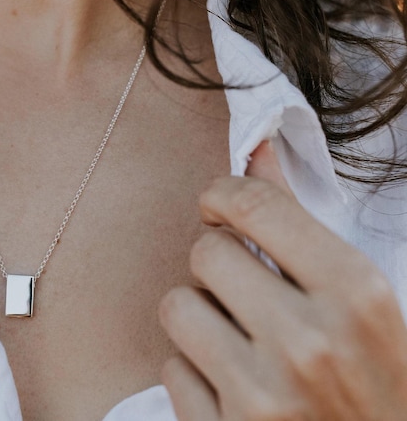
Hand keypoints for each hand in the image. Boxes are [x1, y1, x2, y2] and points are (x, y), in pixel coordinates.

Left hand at [159, 141, 406, 419]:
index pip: (255, 204)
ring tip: (237, 339)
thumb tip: (258, 149)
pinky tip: (232, 387)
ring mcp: (264, 396)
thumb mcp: (359, 300)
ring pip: (177, 305)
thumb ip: (301, 221)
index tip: (217, 206)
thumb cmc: (372, 377)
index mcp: (357, 295)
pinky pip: (171, 368)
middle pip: (207, 251)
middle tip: (244, 291)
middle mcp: (310, 344)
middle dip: (218, 264)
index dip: (223, 195)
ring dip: (199, 317)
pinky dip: (193, 373)